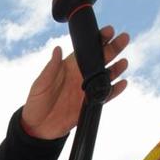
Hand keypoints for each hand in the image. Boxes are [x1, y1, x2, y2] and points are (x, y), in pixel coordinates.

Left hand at [20, 25, 129, 140]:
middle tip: (124, 38)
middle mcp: (81, 75)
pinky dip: (114, 90)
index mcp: (70, 66)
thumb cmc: (36, 102)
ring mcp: (87, 89)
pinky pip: (105, 95)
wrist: (37, 128)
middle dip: (113, 48)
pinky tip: (122, 83)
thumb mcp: (40, 84)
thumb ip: (51, 68)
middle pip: (101, 59)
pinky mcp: (90, 103)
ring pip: (106, 75)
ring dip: (116, 68)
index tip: (108, 31)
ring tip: (124, 62)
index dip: (98, 39)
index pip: (87, 50)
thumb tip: (57, 49)